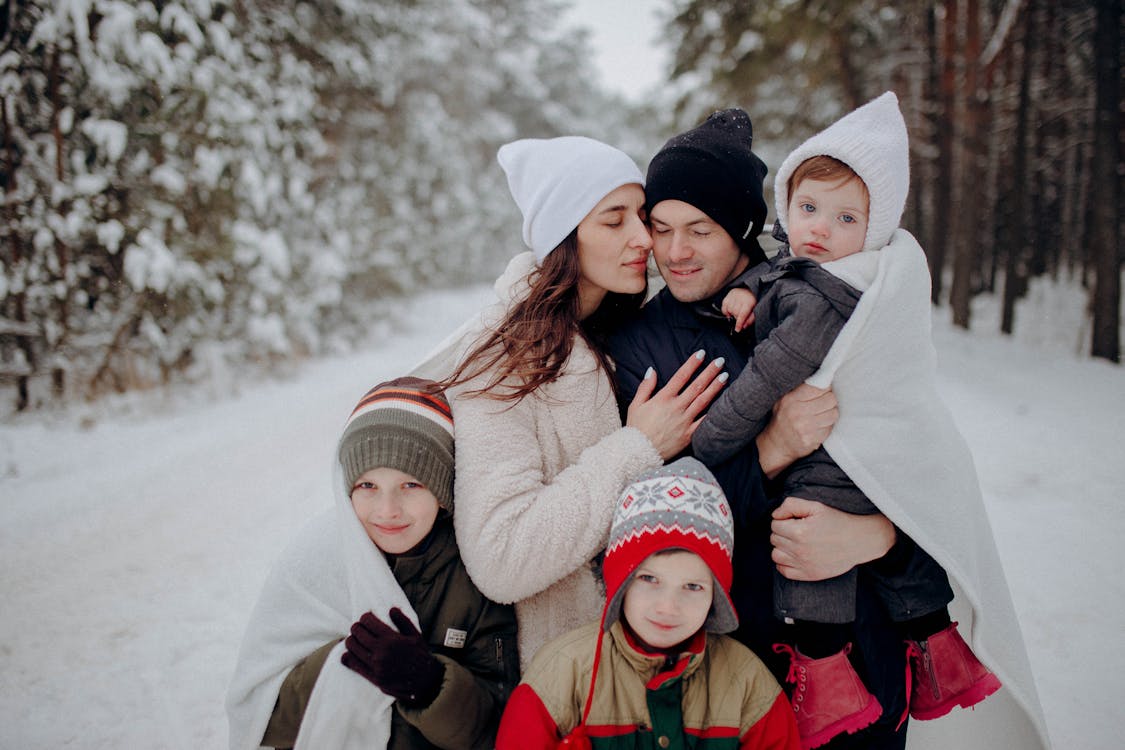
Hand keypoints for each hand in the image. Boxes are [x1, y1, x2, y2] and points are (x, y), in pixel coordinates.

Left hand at [341, 607, 443, 707]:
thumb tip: (391, 610)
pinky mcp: (372, 677)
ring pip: (352, 647)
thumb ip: (403, 621)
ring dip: (351, 640)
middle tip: (360, 627)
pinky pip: (352, 664)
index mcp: (391, 639)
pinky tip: (349, 653)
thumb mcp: (416, 635)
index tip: (367, 617)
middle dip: (357, 627)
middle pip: (357, 632)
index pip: (368, 622)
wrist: (425, 681)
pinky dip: (347, 656)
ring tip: (356, 639)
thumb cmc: (420, 655)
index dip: (365, 617)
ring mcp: (375, 665)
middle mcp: (381, 651)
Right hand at [625, 350, 726, 459]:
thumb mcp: (636, 405)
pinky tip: (724, 403)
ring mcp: (684, 421)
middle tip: (720, 361)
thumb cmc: (636, 429)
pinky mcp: (689, 434)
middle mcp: (676, 407)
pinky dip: (714, 412)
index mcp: (663, 398)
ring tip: (725, 376)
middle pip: (697, 386)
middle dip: (710, 372)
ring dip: (716, 387)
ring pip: (704, 400)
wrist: (639, 453)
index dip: (692, 364)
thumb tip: (652, 370)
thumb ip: (645, 386)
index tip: (701, 354)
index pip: (681, 376)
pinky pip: (704, 421)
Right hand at [721, 288, 756, 332]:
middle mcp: (741, 297)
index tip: (737, 329)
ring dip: (732, 314)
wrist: (749, 290)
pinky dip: (726, 311)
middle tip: (740, 317)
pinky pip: (724, 306)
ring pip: (729, 310)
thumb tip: (743, 326)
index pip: (742, 314)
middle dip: (737, 317)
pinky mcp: (728, 295)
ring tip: (736, 312)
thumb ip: (750, 319)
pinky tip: (731, 310)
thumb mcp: (755, 311)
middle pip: (735, 312)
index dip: (739, 323)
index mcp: (749, 301)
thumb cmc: (752, 302)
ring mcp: (734, 295)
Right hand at [756, 384, 837, 477]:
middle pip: (830, 399)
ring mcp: (806, 428)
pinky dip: (827, 426)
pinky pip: (830, 428)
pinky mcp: (813, 439)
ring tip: (821, 414)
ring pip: (833, 414)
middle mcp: (798, 413)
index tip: (824, 389)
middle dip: (830, 400)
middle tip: (824, 402)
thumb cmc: (782, 419)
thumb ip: (800, 390)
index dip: (825, 387)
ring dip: (830, 413)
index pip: (818, 387)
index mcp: (790, 400)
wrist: (776, 445)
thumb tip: (822, 377)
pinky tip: (818, 425)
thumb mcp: (783, 400)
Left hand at [770, 497, 895, 580]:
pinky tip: (795, 555)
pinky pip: (783, 571)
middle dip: (783, 532)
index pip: (774, 524)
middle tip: (798, 530)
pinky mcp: (809, 575)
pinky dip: (785, 563)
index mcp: (799, 532)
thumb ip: (791, 505)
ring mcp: (804, 564)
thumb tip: (775, 515)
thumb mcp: (816, 506)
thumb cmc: (837, 521)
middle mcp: (799, 550)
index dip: (783, 520)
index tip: (795, 520)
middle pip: (774, 539)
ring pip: (775, 555)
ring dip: (782, 548)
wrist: (859, 541)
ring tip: (795, 542)